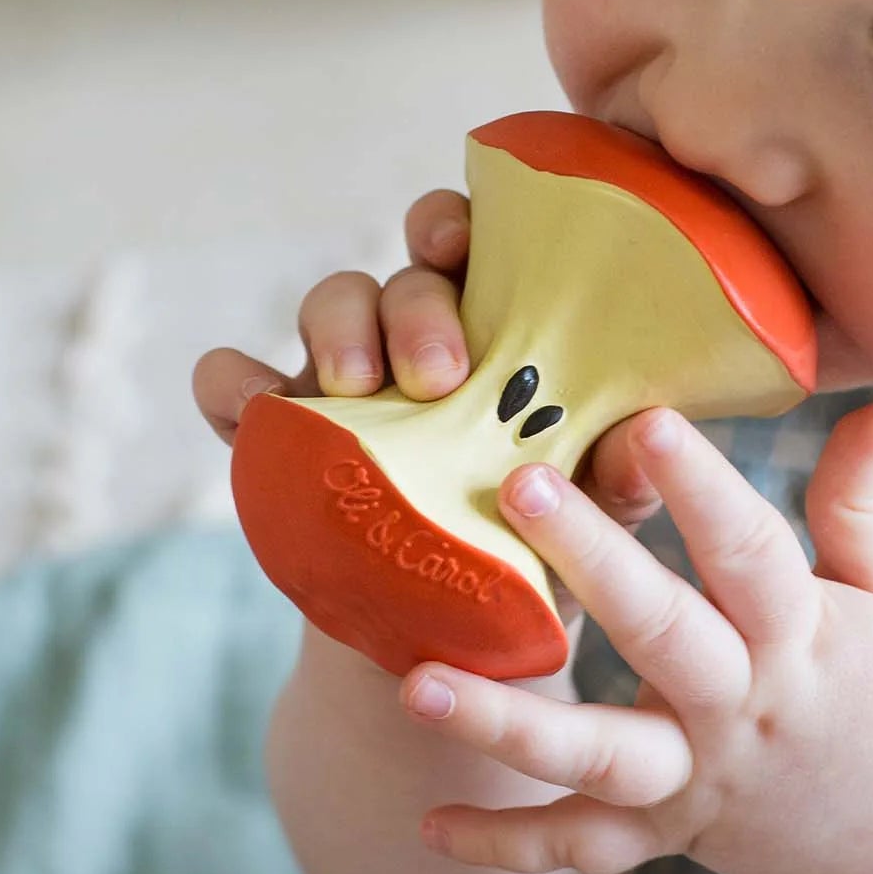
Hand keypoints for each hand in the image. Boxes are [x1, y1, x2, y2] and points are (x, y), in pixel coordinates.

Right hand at [192, 190, 663, 621]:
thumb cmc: (535, 555)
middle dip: (415, 307)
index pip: (478, 246)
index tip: (461, 247)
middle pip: (407, 276)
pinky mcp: (282, 435)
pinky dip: (234, 383)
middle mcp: (419, 340)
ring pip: (329, 303)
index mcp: (500, 333)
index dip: (458, 225)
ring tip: (356, 389)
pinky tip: (255, 407)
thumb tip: (639, 438)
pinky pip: (235, 384)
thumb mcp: (587, 521)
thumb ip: (616, 478)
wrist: (451, 648)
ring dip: (339, 329)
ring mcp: (345, 382)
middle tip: (439, 375)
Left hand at [399, 401, 872, 873]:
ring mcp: (702, 782)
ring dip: (508, 726)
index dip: (702, 488)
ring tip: (416, 686)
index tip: (649, 422)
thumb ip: (868, 501)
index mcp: (805, 638)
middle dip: (592, 562)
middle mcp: (744, 710)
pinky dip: (508, 844)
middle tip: (519, 486)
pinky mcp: (672, 834)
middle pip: (661, 634)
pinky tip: (429, 827)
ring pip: (599, 759)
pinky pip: (583, 849)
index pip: (750, 553)